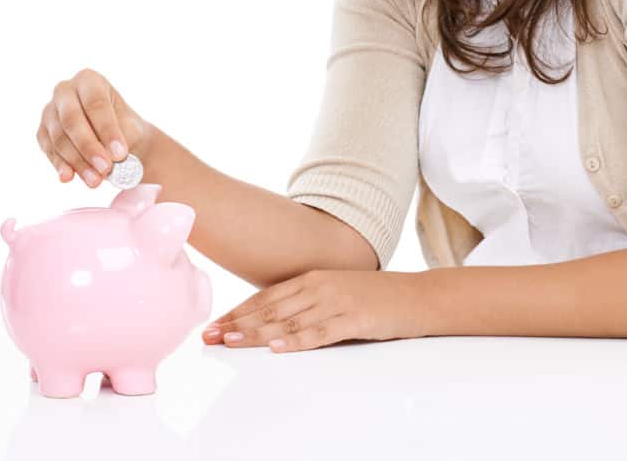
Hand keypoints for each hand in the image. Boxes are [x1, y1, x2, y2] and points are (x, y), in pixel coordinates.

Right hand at [36, 68, 148, 187]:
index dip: (107, 129)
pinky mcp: (43, 132)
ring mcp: (50, 111)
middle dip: (89, 146)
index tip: (120, 153)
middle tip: (106, 168)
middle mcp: (65, 90)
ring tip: (95, 180)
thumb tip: (109, 158)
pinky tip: (69, 177)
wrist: (116, 142)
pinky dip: (61, 165)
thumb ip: (120, 139)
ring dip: (77, 161)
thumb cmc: (125, 129)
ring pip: (59, 137)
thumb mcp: (130, 129)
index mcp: (89, 80)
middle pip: (72, 119)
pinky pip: (49, 150)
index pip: (95, 103)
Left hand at [202, 269, 427, 352]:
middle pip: (270, 308)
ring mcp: (336, 302)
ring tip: (231, 342)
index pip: (266, 296)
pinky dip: (298, 340)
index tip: (214, 325)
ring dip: (257, 333)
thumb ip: (307, 301)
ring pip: (289, 320)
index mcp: (313, 278)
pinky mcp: (354, 319)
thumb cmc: (375, 297)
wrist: (416, 295)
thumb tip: (273, 320)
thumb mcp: (336, 291)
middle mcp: (320, 287)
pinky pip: (321, 332)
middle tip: (209, 337)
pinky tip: (279, 347)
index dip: (238, 312)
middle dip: (236, 324)